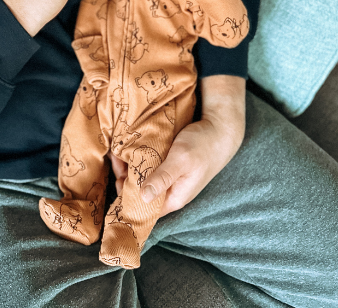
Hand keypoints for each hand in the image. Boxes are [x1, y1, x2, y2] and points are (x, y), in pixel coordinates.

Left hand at [110, 75, 245, 215]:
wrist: (220, 130)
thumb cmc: (202, 146)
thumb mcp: (181, 160)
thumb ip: (163, 178)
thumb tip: (143, 198)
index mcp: (173, 198)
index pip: (144, 208)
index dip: (126, 196)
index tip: (116, 178)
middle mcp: (170, 191)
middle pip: (140, 192)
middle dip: (125, 177)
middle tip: (116, 157)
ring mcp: (170, 178)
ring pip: (143, 177)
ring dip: (130, 166)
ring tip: (120, 150)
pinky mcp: (169, 165)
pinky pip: (149, 166)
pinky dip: (139, 159)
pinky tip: (130, 148)